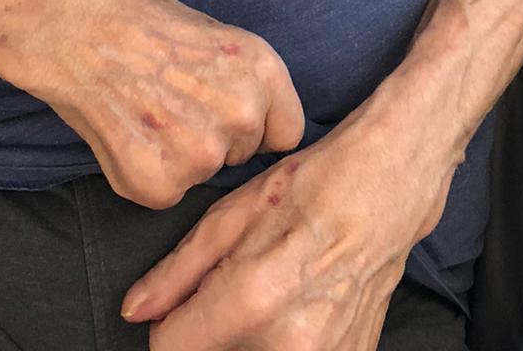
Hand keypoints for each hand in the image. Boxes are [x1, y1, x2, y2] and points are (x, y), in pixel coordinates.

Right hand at [17, 0, 304, 209]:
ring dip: (178, 156)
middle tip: (171, 104)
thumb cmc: (142, 24)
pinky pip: (166, 192)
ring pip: (202, 172)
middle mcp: (242, 113)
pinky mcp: (162, 185)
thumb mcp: (216, 32)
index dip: (256, 126)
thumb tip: (259, 116)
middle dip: (214, 137)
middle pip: (242, 154)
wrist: (78, 33)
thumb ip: (244, 79)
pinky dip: (146, 172)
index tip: (226, 116)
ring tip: (145, 114)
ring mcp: (203, 154)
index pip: (286, 132)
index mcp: (263, 70)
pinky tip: (126, 135)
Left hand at [119, 111, 452, 349]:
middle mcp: (291, 343)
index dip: (168, 325)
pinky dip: (281, 342)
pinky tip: (294, 308)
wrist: (386, 187)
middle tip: (229, 293)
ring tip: (265, 296)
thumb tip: (135, 311)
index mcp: (254, 298)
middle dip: (210, 332)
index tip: (178, 309)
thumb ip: (178, 271)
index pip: (172, 348)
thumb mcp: (232, 213)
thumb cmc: (310, 187)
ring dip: (245, 339)